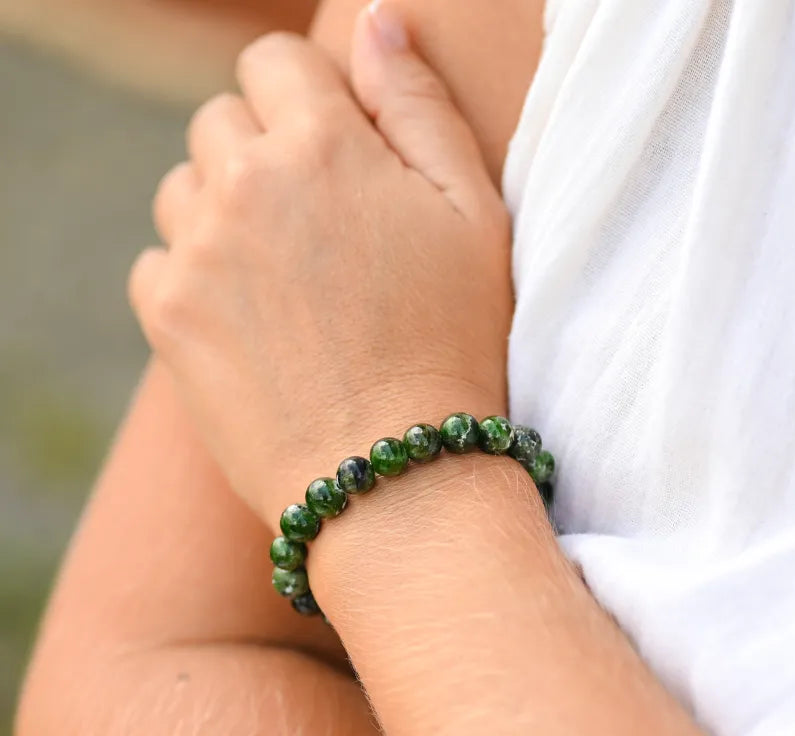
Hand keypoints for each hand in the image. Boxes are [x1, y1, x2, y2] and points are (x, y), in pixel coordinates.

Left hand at [128, 4, 510, 519]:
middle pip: (222, 122)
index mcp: (324, 145)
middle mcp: (245, 184)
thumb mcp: (473, 214)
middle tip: (317, 231)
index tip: (331, 151)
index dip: (305, 100)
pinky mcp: (167, 315)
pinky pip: (161, 260)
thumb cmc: (452, 342)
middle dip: (265, 157)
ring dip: (225, 215)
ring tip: (285, 282)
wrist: (392, 471)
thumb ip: (417, 104)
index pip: (274, 61)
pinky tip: (251, 322)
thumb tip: (375, 19)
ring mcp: (196, 251)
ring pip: (185, 190)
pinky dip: (196, 277)